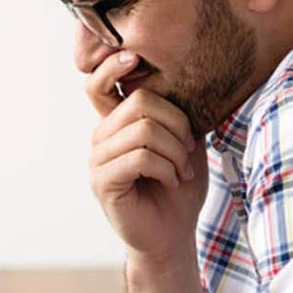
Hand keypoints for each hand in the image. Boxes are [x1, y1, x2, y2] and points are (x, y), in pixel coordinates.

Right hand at [86, 50, 207, 260]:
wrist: (172, 236)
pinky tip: (170, 181)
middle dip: (177, 125)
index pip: (98, 84)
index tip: (133, 57)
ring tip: (180, 171)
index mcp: (115, 124)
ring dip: (175, 152)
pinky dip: (166, 169)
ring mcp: (98, 159)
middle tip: (187, 151)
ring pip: (144, 130)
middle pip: (139, 102)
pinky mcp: (104, 181)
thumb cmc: (177, 189)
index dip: (110, 66)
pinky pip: (140, 158)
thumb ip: (180, 114)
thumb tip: (193, 79)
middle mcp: (101, 137)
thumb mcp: (185, 144)